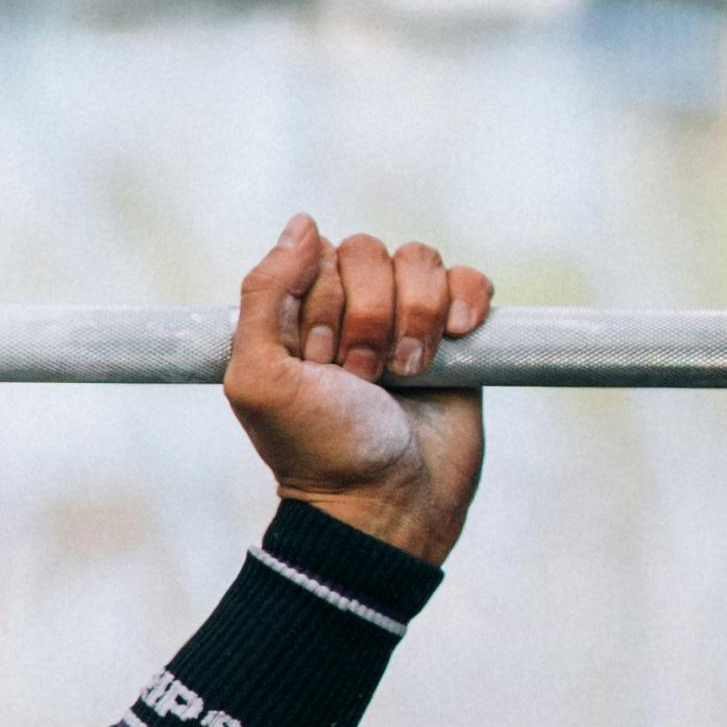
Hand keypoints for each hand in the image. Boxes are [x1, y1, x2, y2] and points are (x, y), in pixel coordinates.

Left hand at [222, 217, 489, 564]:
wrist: (387, 503)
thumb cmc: (319, 449)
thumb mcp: (259, 376)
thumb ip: (264, 293)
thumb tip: (302, 223)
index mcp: (298, 313)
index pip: (318, 253)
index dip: (323, 302)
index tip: (319, 363)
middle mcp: (350, 308)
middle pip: (369, 251)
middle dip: (369, 316)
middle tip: (363, 377)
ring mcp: (405, 320)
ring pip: (420, 260)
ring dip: (415, 317)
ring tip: (406, 374)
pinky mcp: (455, 336)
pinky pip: (468, 279)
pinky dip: (465, 300)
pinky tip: (455, 340)